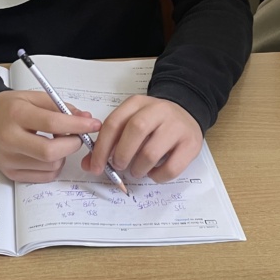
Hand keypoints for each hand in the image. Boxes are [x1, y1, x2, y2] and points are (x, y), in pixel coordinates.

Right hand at [0, 90, 101, 182]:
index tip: (93, 124)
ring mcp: (9, 159)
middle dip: (72, 145)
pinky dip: (53, 166)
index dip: (77, 126)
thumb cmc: (9, 107)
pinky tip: (47, 153)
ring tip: (56, 141)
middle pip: (51, 152)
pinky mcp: (10, 173)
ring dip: (62, 155)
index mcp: (16, 115)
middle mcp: (10, 139)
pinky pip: (44, 177)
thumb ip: (60, 107)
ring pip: (51, 166)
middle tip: (76, 136)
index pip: (52, 123)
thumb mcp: (33, 97)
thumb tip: (85, 119)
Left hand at [81, 95, 202, 182]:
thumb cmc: (152, 122)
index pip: (114, 123)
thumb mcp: (129, 122)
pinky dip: (157, 176)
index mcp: (137, 103)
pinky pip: (171, 168)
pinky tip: (153, 172)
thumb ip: (108, 142)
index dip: (101, 148)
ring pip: (151, 153)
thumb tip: (89, 165)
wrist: (186, 112)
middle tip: (119, 166)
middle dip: (122, 155)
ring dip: (138, 168)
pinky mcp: (191, 144)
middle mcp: (158, 110)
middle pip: (135, 131)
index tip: (95, 166)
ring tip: (136, 170)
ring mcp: (177, 127)